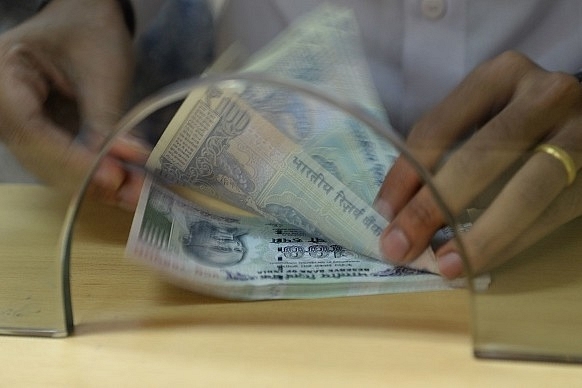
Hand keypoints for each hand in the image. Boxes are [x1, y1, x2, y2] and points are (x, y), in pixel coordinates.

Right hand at [0, 0, 145, 208]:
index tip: (110, 176)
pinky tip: (122, 183)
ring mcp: (20, 119)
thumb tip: (120, 172)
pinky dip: (91, 173)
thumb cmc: (91, 31)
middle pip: (36, 154)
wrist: (91, 17)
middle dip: (85, 177)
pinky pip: (61, 159)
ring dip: (91, 182)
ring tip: (133, 192)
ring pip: (48, 164)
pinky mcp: (41, 130)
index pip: (30, 128)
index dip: (70, 158)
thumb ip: (106, 122)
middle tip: (129, 190)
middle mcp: (2, 102)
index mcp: (4, 73)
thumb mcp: (101, 72)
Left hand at [375, 51, 581, 278]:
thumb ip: (441, 151)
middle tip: (401, 247)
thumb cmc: (519, 121)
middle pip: (480, 158)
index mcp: (499, 74)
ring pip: (524, 192)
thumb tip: (396, 210)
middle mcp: (544, 94)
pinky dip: (511, 243)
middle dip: (434, 208)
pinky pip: (550, 214)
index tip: (384, 213)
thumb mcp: (478, 117)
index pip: (438, 126)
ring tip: (445, 265)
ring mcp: (580, 131)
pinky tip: (481, 261)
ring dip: (478, 236)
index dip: (406, 173)